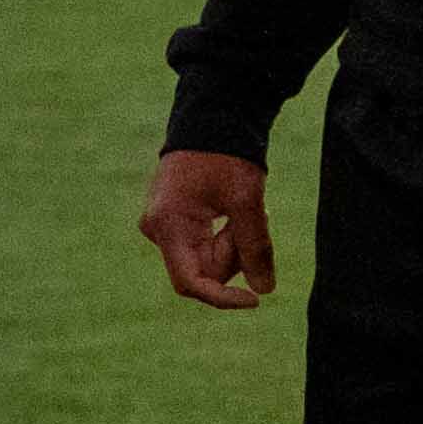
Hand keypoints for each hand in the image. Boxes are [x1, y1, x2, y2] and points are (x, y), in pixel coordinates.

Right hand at [141, 149, 276, 309]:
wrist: (211, 122)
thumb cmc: (225, 155)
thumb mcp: (246, 199)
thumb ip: (255, 245)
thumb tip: (264, 290)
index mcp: (169, 224)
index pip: (191, 282)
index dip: (223, 298)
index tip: (255, 300)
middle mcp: (158, 231)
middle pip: (206, 270)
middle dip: (236, 252)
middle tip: (256, 215)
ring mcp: (164, 229)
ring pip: (208, 260)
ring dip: (233, 242)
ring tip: (243, 207)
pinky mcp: (173, 225)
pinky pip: (204, 247)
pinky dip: (226, 236)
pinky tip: (233, 211)